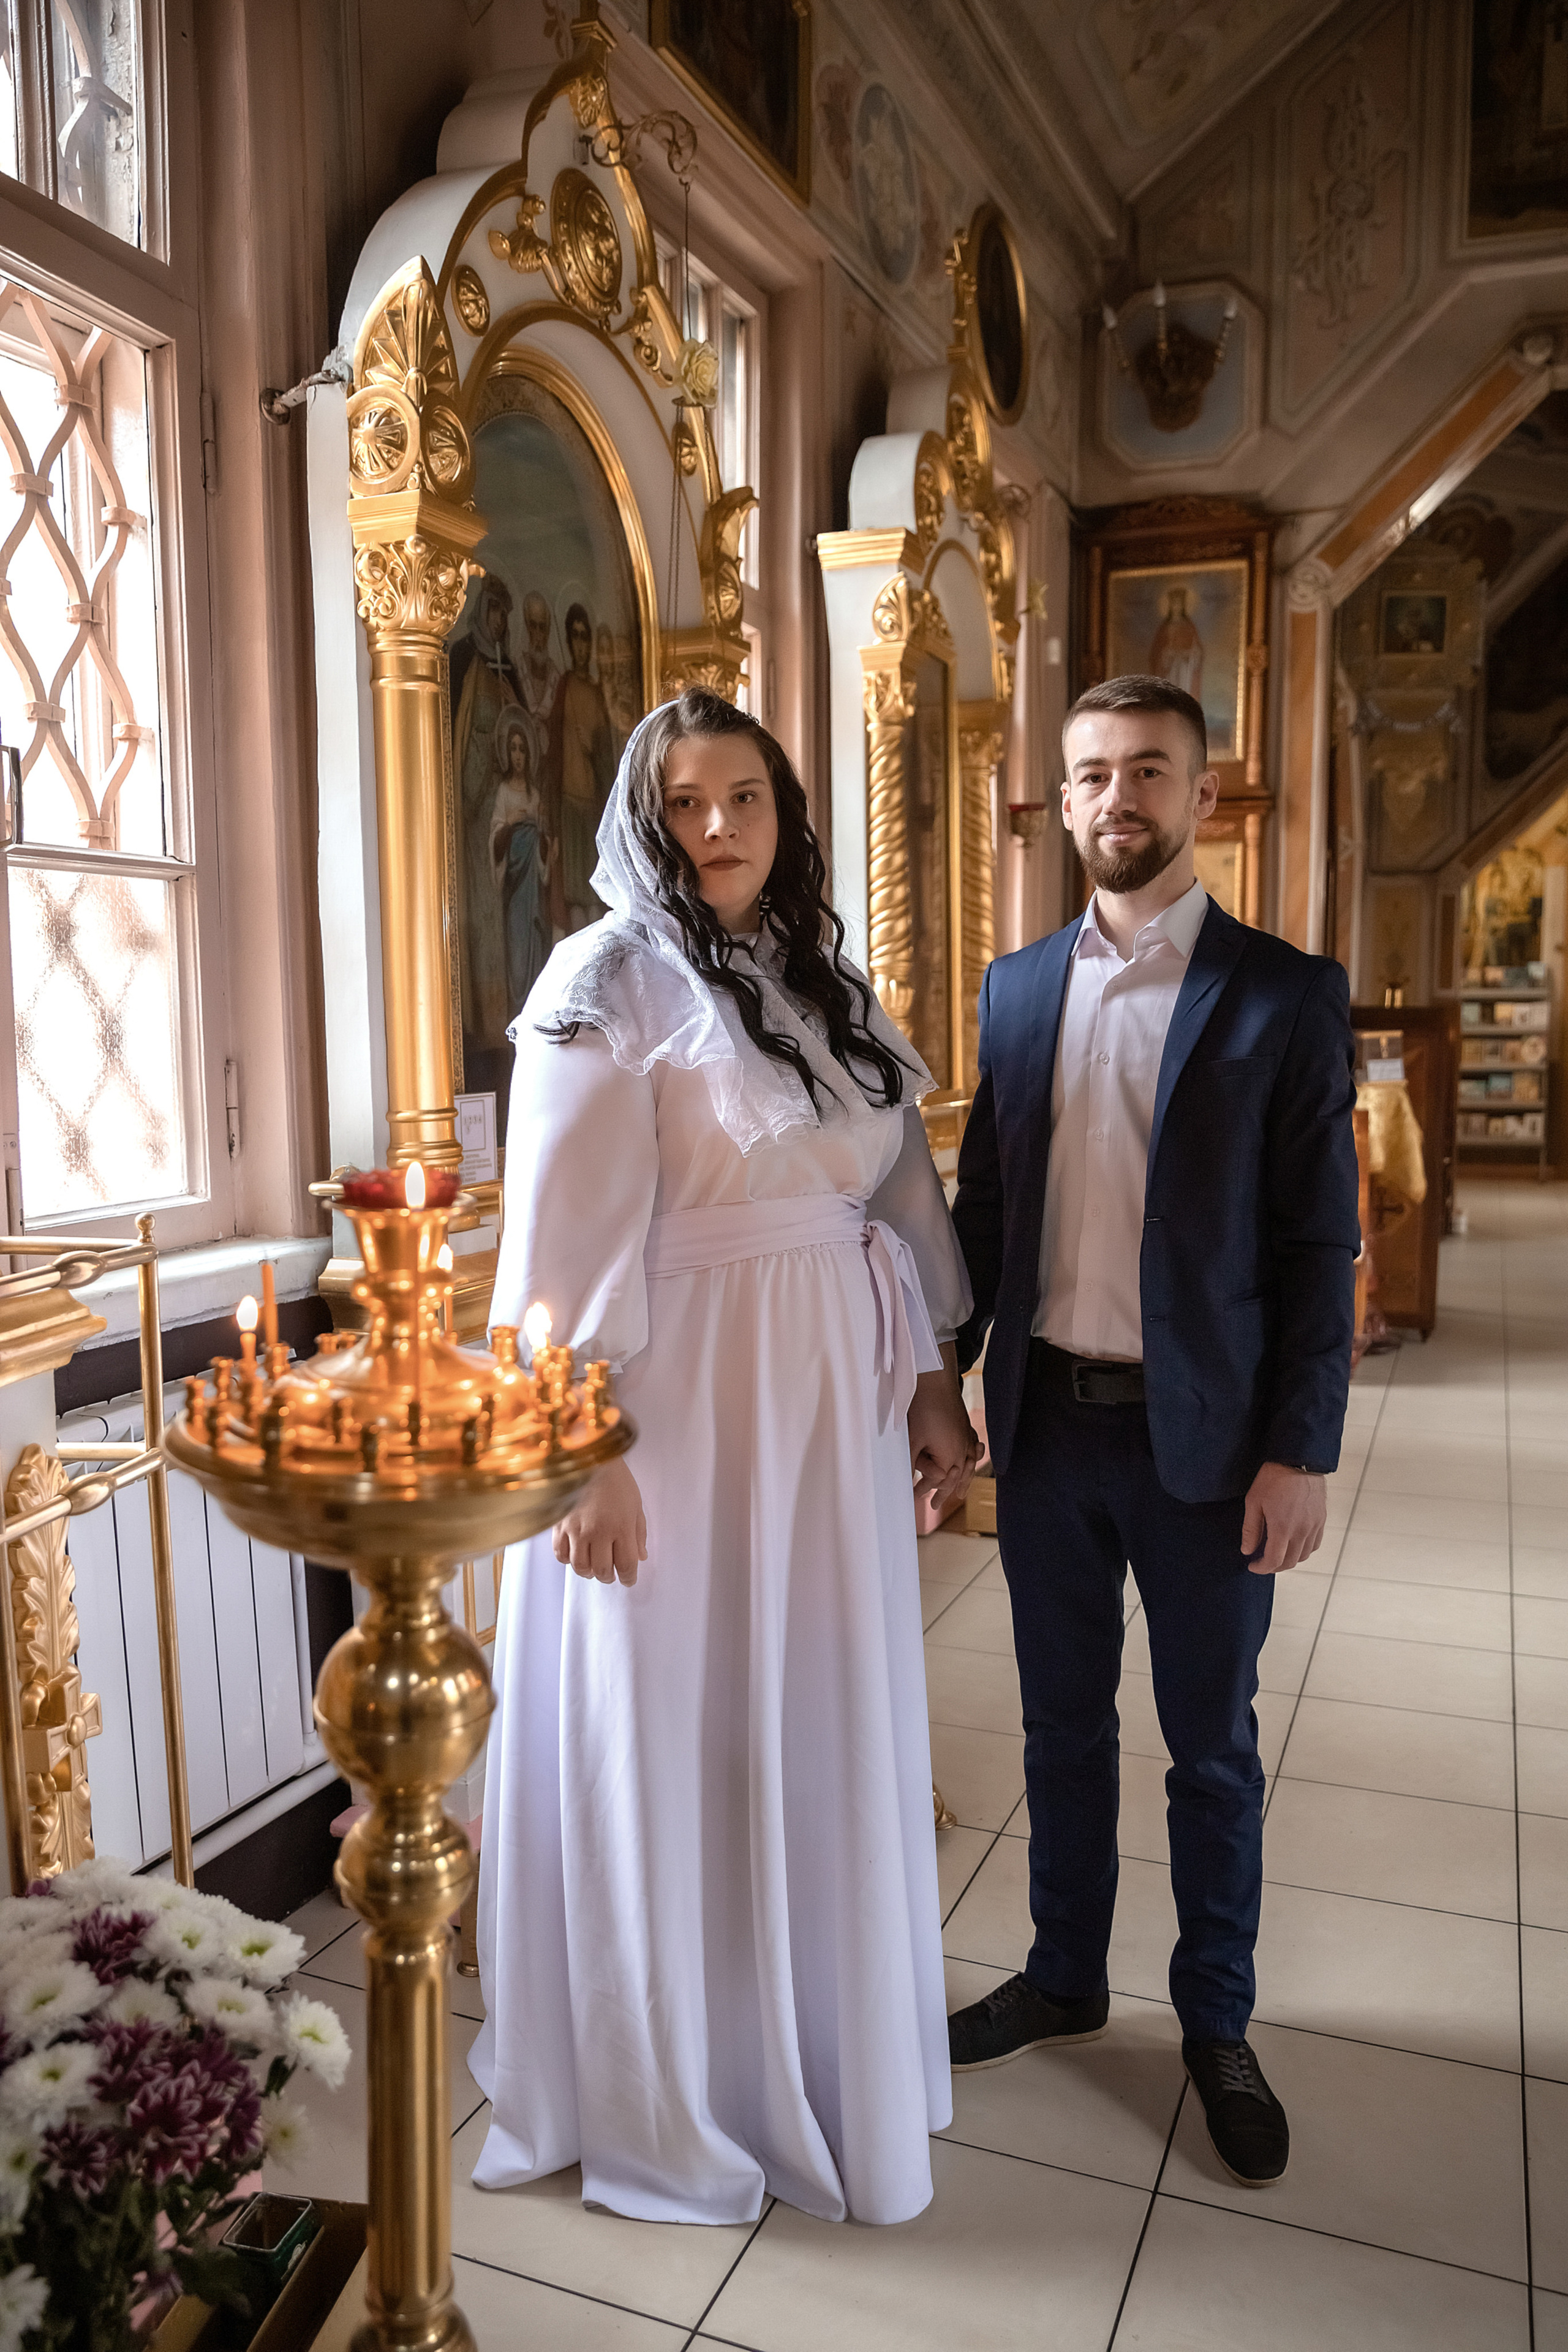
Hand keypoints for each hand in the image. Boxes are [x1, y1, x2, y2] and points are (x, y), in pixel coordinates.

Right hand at [553, 1455, 646, 1586]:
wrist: (588, 1460)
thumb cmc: (616, 1480)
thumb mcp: (636, 1504)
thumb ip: (638, 1533)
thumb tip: (640, 1557)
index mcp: (621, 1527)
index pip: (626, 1565)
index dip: (629, 1577)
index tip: (628, 1579)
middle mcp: (598, 1533)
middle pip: (603, 1570)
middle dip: (609, 1576)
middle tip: (611, 1572)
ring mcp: (576, 1530)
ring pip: (581, 1567)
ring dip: (589, 1571)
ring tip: (593, 1566)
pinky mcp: (559, 1526)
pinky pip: (561, 1555)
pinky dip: (569, 1560)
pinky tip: (576, 1553)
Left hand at [908, 1346, 980, 1519]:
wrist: (936, 1380)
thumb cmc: (923, 1410)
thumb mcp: (912, 1440)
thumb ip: (910, 1464)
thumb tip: (902, 1483)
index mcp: (951, 1456)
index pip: (938, 1481)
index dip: (925, 1491)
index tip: (914, 1498)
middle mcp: (963, 1449)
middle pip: (956, 1477)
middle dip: (945, 1491)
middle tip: (935, 1506)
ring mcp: (966, 1437)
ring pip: (967, 1465)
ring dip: (963, 1480)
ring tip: (960, 1493)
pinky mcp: (965, 1425)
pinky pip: (972, 1448)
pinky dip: (971, 1459)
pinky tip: (972, 1460)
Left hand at [1241, 1462, 1325, 1575]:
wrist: (1298, 1460)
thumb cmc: (1273, 1478)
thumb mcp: (1254, 1502)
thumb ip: (1251, 1529)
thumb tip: (1247, 1550)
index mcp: (1283, 1528)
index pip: (1274, 1561)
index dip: (1262, 1568)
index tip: (1252, 1566)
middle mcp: (1301, 1531)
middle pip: (1290, 1562)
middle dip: (1274, 1567)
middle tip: (1262, 1561)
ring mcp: (1314, 1526)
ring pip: (1304, 1556)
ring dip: (1289, 1559)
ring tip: (1277, 1553)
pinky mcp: (1321, 1519)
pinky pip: (1315, 1544)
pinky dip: (1304, 1550)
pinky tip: (1294, 1544)